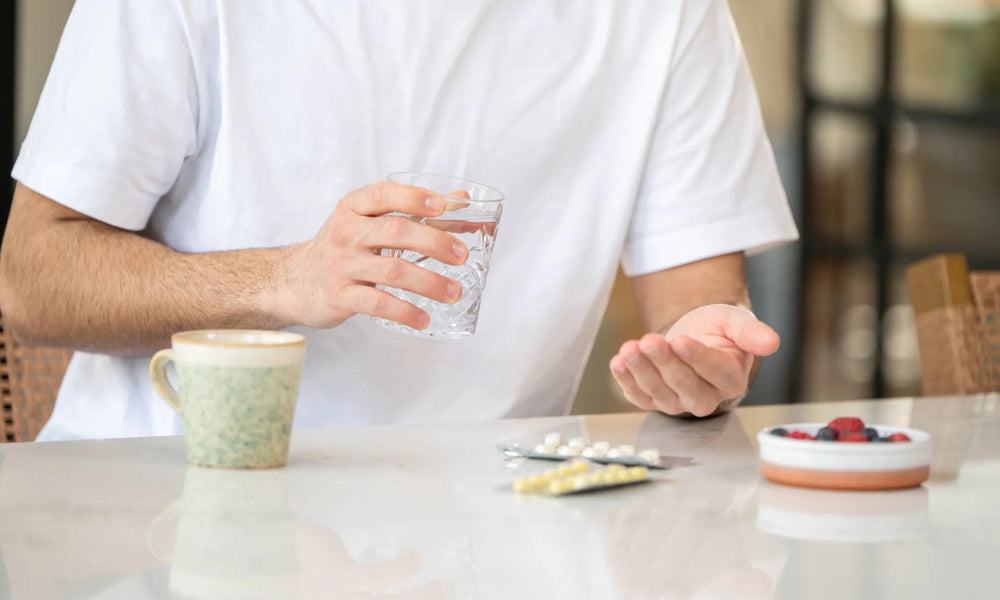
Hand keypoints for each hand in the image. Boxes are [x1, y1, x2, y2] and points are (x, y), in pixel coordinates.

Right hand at [270, 181, 468, 330]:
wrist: (293, 281)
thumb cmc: (343, 248)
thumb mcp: (370, 223)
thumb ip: (415, 210)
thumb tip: (463, 198)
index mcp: (354, 208)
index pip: (384, 194)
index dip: (414, 197)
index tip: (442, 205)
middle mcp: (346, 232)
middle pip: (396, 231)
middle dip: (434, 242)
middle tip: (462, 256)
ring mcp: (341, 265)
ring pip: (392, 271)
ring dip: (429, 283)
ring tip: (454, 293)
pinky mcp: (339, 296)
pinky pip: (377, 304)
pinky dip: (405, 312)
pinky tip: (424, 319)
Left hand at [609, 304, 779, 416]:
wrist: (694, 335)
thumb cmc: (718, 330)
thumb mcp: (735, 321)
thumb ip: (750, 331)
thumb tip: (772, 342)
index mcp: (731, 378)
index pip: (716, 372)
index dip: (697, 358)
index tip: (681, 341)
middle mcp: (706, 396)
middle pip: (685, 386)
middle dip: (665, 364)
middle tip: (650, 341)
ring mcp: (678, 401)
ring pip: (660, 393)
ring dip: (642, 371)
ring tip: (630, 348)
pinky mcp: (653, 400)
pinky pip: (638, 396)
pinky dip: (625, 381)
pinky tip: (618, 362)